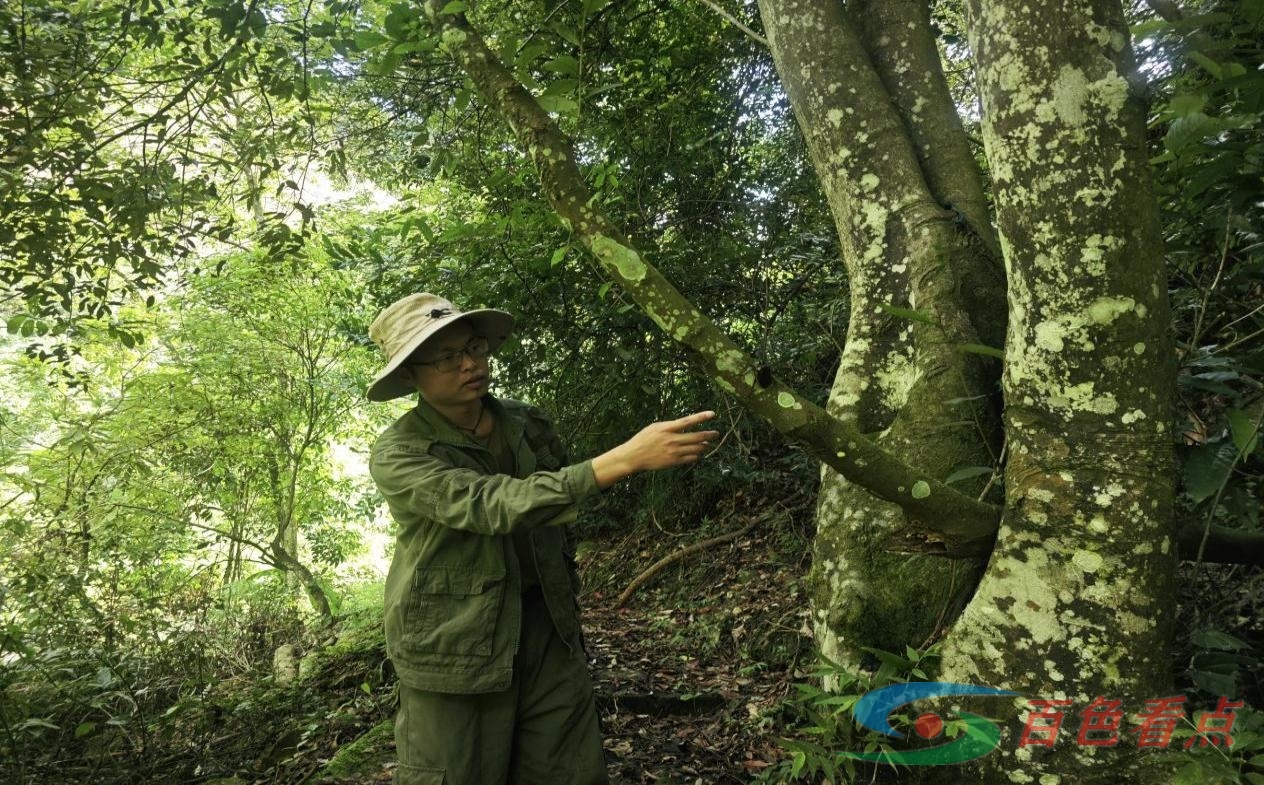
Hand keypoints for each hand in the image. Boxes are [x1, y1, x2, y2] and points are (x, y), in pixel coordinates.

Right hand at [591, 411, 719, 488]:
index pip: (688, 421)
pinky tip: (698, 453)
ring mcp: (674, 452)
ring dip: (704, 446)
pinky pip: (691, 458)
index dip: (701, 417)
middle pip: (697, 437)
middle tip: (716, 433)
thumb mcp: (655, 427)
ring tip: (707, 444)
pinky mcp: (674, 462)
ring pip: (696, 449)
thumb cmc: (644, 439)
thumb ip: (671, 426)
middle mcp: (672, 440)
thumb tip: (685, 425)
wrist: (634, 456)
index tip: (712, 414)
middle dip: (709, 435)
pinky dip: (696, 455)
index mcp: (667, 428)